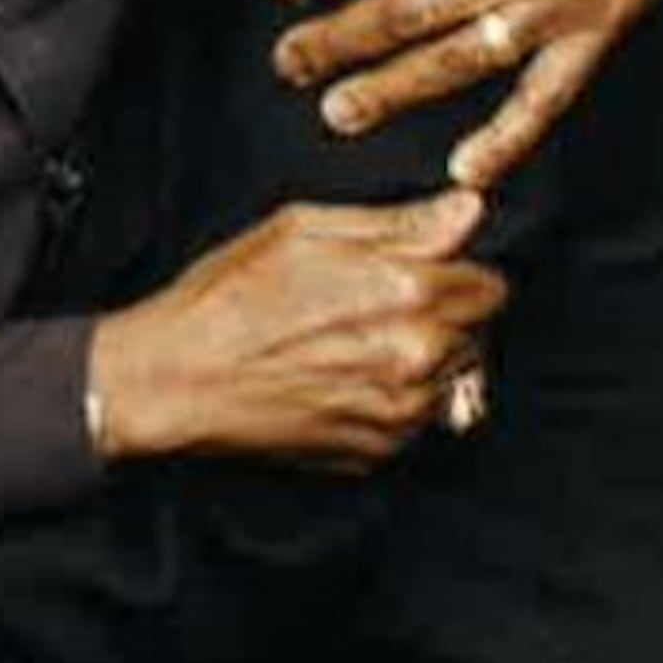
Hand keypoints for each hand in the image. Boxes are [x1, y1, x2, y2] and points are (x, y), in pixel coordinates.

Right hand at [86, 194, 507, 471]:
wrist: (171, 381)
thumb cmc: (223, 303)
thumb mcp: (301, 231)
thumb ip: (397, 224)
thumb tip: (465, 210)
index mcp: (407, 292)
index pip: (491, 285)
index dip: (452, 276)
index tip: (417, 277)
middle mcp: (416, 356)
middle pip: (477, 334)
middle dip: (440, 319)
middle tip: (372, 312)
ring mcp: (400, 411)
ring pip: (452, 381)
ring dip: (420, 365)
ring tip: (351, 349)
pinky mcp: (377, 452)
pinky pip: (416, 422)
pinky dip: (391, 404)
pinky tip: (339, 383)